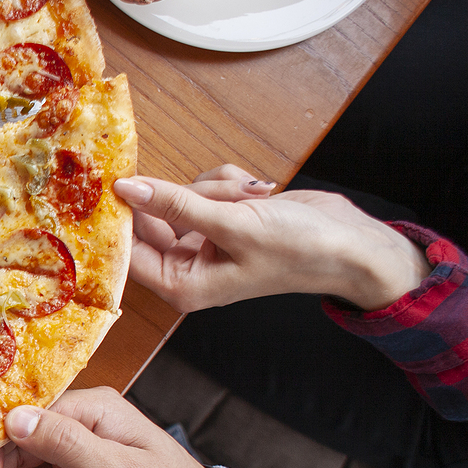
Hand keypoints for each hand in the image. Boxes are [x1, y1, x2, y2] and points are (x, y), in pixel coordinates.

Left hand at [115, 167, 432, 312]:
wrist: (353, 243)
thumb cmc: (298, 248)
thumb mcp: (232, 224)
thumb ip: (175, 204)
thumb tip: (126, 189)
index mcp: (182, 284)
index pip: (129, 251)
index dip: (122, 217)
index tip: (115, 182)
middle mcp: (188, 266)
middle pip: (153, 217)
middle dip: (186, 195)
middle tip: (219, 193)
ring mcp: (204, 241)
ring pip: (183, 195)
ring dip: (215, 187)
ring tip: (252, 199)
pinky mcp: (221, 218)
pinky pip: (205, 187)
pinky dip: (229, 183)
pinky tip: (260, 192)